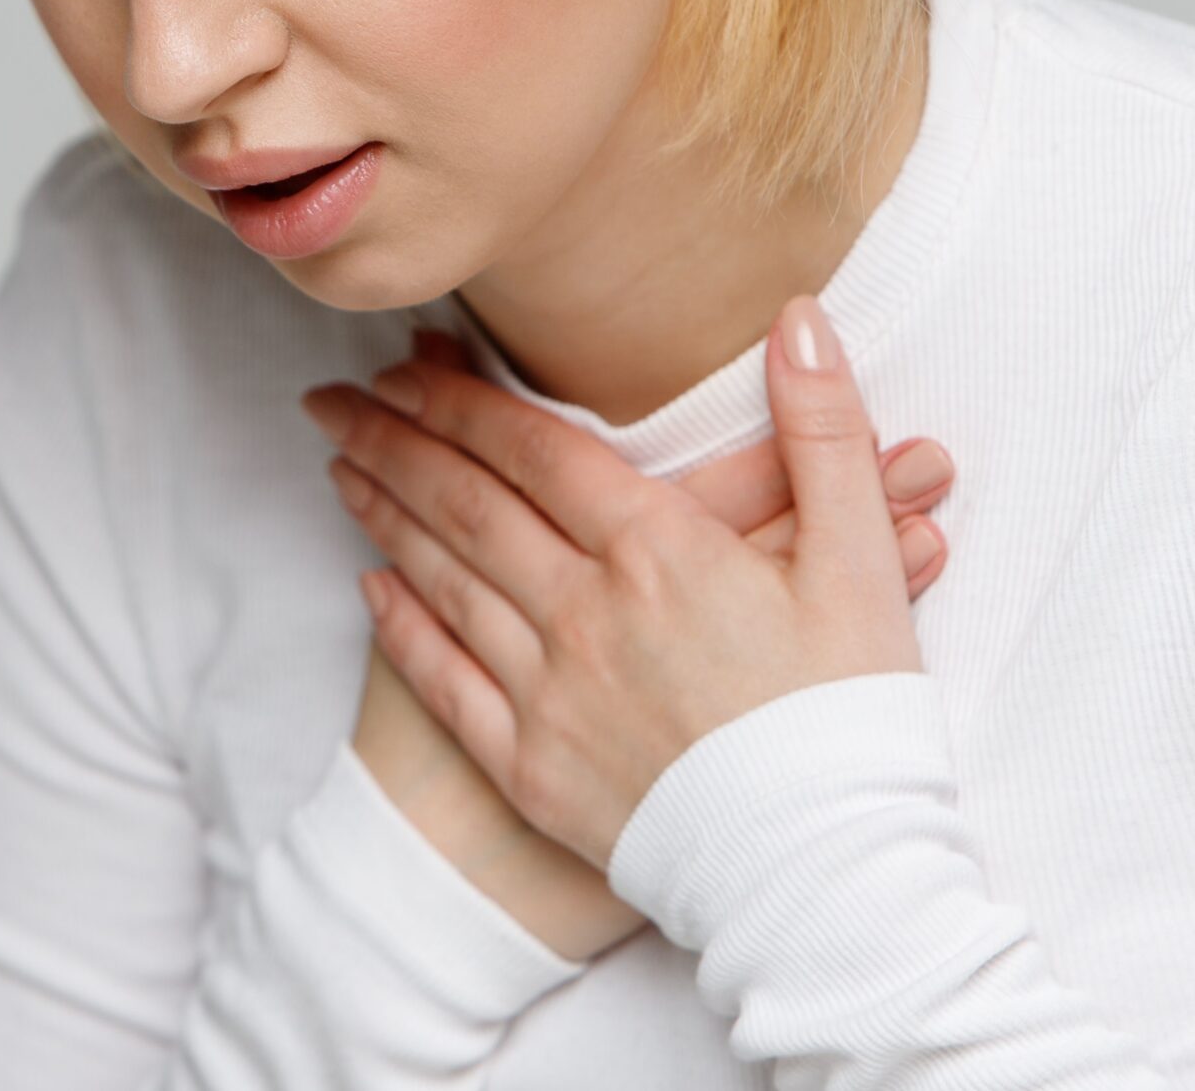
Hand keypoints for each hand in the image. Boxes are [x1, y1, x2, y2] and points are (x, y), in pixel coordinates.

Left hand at [311, 320, 952, 960]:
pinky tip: (370, 585)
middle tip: (331, 398)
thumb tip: (802, 318)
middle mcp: (585, 612)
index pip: (534, 449)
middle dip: (392, 439)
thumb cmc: (852, 717)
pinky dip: (402, 626)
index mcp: (659, 551)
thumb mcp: (862, 559)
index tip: (405, 361)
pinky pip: (445, 681)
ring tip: (340, 465)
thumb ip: (824, 429)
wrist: (825, 877)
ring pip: (444, 580)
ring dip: (384, 514)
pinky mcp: (533, 767)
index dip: (461, 398)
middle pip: (467, 504)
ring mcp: (549, 692)